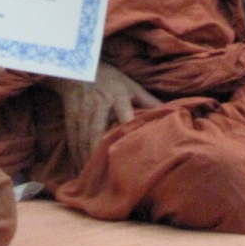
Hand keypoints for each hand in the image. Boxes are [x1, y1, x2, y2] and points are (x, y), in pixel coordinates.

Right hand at [46, 62, 161, 168]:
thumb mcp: (131, 86)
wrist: (78, 68)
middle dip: (101, 155)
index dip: (126, 136)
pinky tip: (80, 167)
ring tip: (94, 178)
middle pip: (99, 132)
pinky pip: (73, 137)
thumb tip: (173, 113)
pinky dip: (76, 154)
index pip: (124, 117)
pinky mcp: (71, 115)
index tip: (130, 156)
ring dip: (88, 159)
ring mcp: (83, 110)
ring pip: (84, 138)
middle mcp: (99, 103)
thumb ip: (148, 101)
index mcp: (117, 96)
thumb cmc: (110, 79)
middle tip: (108, 177)